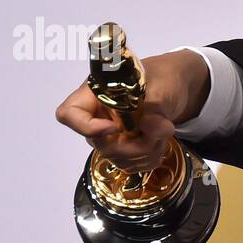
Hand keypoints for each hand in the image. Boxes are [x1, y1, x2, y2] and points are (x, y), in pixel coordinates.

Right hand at [54, 49, 208, 172]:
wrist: (174, 87)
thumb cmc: (162, 78)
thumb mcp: (163, 87)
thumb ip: (157, 108)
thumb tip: (153, 127)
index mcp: (96, 93)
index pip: (69, 114)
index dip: (87, 127)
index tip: (117, 127)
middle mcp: (96, 117)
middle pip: (100, 145)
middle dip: (135, 145)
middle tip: (162, 130)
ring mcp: (108, 135)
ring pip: (118, 159)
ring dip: (147, 152)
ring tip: (165, 131)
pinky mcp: (122, 149)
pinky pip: (130, 165)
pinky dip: (149, 159)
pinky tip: (161, 142)